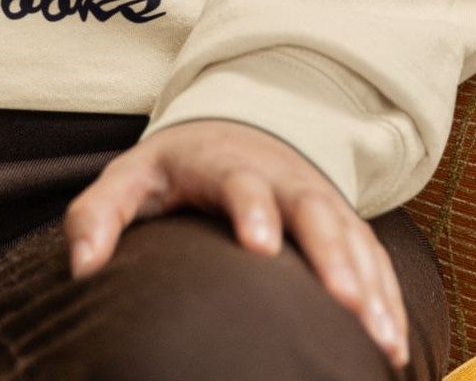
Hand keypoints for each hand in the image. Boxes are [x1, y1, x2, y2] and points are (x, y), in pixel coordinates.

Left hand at [62, 119, 409, 373]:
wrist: (230, 131)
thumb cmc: (173, 170)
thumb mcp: (129, 178)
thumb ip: (99, 214)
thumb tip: (81, 267)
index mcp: (224, 163)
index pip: (240, 180)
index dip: (252, 209)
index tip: (260, 246)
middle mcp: (280, 176)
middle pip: (311, 208)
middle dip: (330, 254)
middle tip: (344, 302)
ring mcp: (316, 197)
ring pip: (349, 235)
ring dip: (369, 284)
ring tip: (381, 338)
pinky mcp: (340, 222)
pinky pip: (371, 256)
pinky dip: (387, 295)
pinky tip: (393, 344)